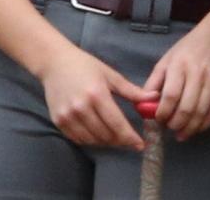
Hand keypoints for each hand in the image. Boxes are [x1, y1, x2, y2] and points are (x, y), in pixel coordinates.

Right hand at [37, 45, 157, 149]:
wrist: (55, 63)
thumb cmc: (86, 66)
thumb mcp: (111, 75)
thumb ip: (132, 91)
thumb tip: (154, 98)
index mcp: (97, 95)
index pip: (117, 124)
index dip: (130, 137)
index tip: (140, 145)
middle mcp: (81, 108)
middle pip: (105, 135)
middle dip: (120, 141)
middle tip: (130, 141)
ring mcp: (67, 116)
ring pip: (92, 140)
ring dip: (106, 142)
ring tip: (116, 138)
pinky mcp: (58, 121)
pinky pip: (78, 139)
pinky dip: (91, 140)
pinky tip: (99, 136)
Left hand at [142, 18, 209, 140]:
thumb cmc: (188, 48)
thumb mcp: (166, 60)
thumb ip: (153, 83)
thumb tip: (142, 107)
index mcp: (180, 65)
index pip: (170, 96)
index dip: (163, 113)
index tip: (158, 120)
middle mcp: (198, 73)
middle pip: (186, 108)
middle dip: (175, 124)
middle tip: (169, 128)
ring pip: (201, 113)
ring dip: (189, 129)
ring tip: (180, 133)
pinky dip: (204, 125)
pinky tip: (195, 128)